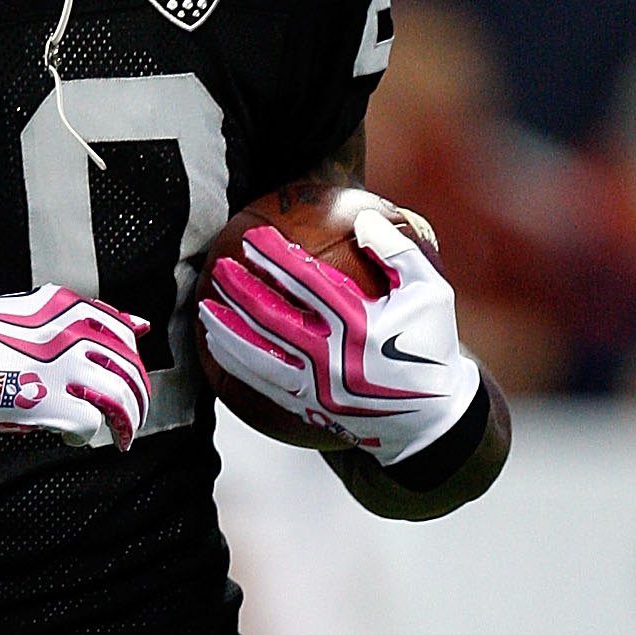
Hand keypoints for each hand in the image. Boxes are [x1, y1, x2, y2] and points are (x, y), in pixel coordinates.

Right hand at [0, 287, 151, 451]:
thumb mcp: (26, 309)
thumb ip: (76, 315)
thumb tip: (135, 322)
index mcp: (64, 306)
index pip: (120, 327)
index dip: (130, 354)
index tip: (131, 370)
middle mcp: (71, 333)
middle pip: (128, 366)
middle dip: (137, 395)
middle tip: (131, 414)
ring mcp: (65, 369)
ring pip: (121, 397)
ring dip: (125, 421)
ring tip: (119, 434)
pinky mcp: (54, 403)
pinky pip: (90, 424)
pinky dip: (86, 436)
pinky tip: (72, 436)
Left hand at [199, 217, 478, 465]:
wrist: (429, 417)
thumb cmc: (430, 342)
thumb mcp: (430, 291)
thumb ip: (397, 251)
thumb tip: (362, 217)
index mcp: (361, 325)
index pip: (307, 284)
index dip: (276, 259)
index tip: (253, 238)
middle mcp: (333, 357)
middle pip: (274, 318)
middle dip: (242, 291)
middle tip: (219, 268)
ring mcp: (316, 386)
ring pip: (260, 355)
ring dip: (228, 329)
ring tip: (205, 306)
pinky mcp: (308, 408)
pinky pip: (262, 384)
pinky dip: (236, 363)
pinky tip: (216, 345)